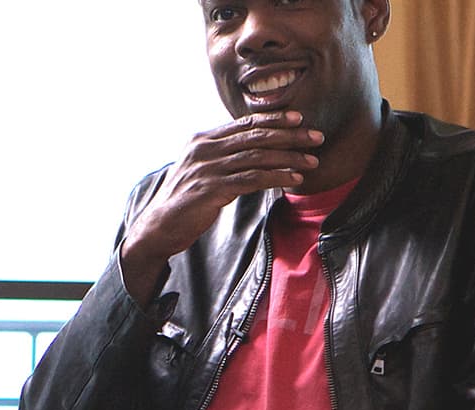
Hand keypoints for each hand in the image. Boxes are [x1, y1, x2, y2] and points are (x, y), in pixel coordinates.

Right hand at [120, 111, 323, 303]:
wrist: (159, 225)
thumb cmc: (184, 199)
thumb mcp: (200, 169)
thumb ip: (221, 156)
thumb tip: (252, 149)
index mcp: (202, 140)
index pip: (244, 123)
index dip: (274, 119)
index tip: (300, 119)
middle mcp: (205, 150)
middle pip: (255, 136)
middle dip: (290, 135)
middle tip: (316, 137)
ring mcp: (207, 169)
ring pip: (257, 156)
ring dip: (289, 157)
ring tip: (312, 160)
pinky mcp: (211, 189)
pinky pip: (251, 179)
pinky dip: (276, 177)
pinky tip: (294, 179)